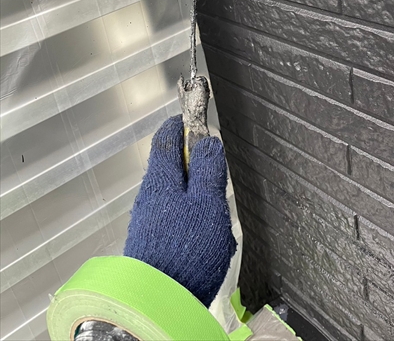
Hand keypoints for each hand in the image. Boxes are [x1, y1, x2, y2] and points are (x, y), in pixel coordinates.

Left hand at [124, 115, 236, 306]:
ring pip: (176, 194)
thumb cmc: (186, 251)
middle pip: (172, 166)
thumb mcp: (207, 203)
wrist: (161, 302)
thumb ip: (209, 170)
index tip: (194, 117)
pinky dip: (191, 217)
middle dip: (195, 164)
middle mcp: (149, 196)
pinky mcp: (153, 242)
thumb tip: (209, 142)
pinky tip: (204, 237)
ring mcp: (149, 219)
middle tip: (216, 171)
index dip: (181, 123)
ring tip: (215, 212)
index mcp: (161, 179)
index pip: (166, 137)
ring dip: (196, 195)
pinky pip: (175, 218)